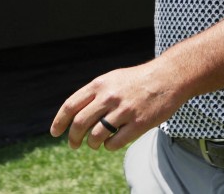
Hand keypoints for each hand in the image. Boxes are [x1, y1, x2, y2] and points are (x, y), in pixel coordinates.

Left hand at [49, 59, 184, 151]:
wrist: (168, 77)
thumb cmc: (137, 80)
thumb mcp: (112, 79)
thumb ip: (94, 94)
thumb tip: (74, 115)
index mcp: (100, 85)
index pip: (71, 105)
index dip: (59, 121)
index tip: (55, 132)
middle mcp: (109, 97)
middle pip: (80, 123)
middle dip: (73, 137)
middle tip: (73, 144)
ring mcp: (124, 110)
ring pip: (96, 135)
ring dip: (91, 144)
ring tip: (94, 144)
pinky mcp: (139, 123)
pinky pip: (115, 142)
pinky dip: (108, 146)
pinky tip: (110, 143)